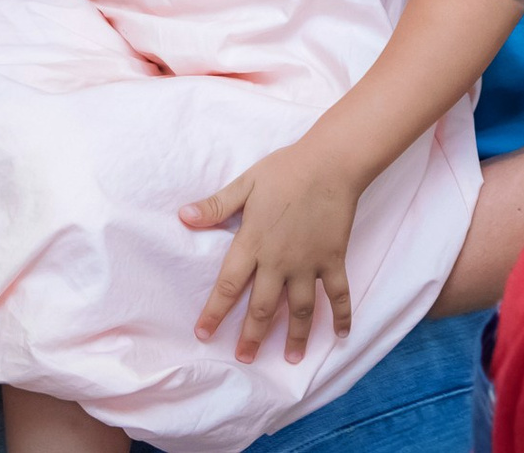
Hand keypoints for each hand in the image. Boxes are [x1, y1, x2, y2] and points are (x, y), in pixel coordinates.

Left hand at [182, 139, 365, 363]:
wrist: (330, 164)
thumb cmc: (284, 171)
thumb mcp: (245, 185)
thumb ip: (216, 206)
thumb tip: (183, 216)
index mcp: (253, 243)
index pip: (228, 285)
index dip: (214, 312)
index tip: (203, 334)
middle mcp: (280, 261)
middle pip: (263, 307)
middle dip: (252, 336)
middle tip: (244, 358)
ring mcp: (309, 264)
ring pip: (301, 309)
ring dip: (295, 336)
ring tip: (290, 359)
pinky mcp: (334, 260)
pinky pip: (339, 295)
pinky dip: (341, 316)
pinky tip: (340, 336)